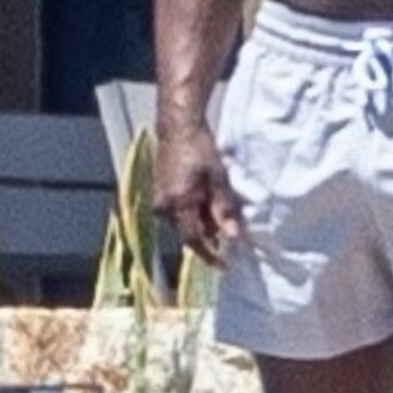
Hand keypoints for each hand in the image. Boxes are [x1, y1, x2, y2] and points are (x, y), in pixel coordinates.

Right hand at [154, 125, 243, 267]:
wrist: (178, 128)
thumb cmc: (200, 149)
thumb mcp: (219, 180)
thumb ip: (225, 210)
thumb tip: (234, 237)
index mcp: (176, 204)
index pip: (193, 240)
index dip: (210, 254)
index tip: (225, 265)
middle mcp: (162, 207)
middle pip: (189, 232)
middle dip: (209, 235)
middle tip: (229, 228)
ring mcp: (158, 201)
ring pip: (184, 222)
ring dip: (202, 222)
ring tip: (219, 207)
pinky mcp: (159, 194)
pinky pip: (178, 212)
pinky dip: (194, 211)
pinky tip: (207, 199)